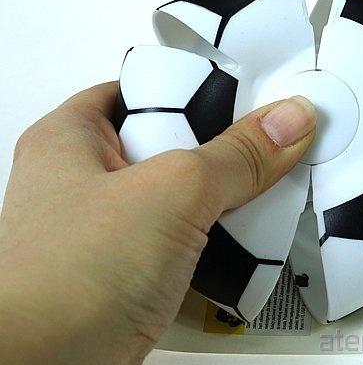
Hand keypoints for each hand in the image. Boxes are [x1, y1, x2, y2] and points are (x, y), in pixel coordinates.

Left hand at [0, 83, 315, 364]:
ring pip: (180, 197)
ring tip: (273, 185)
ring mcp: (106, 233)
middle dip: (221, 145)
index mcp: (71, 138)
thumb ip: (238, 155)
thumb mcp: (172, 192)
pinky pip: (184, 242)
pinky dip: (217, 239)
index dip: (195, 86)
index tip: (249, 92)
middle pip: (169, 143)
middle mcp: (85, 181)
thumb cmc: (70, 277)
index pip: (142, 89)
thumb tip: (290, 120)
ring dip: (224, 197)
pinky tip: (252, 237)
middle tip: (271, 140)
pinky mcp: (128, 277)